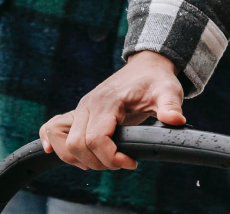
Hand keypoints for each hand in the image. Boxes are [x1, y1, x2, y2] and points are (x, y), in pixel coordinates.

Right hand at [39, 52, 184, 170]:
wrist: (145, 67)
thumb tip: (176, 120)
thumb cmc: (155, 80)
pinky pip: (54, 128)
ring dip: (77, 159)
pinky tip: (58, 152)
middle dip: (98, 163)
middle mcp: (88, 105)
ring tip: (102, 161)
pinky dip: (53, 142)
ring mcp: (81, 109)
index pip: (96, 139)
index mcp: (107, 102)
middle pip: (76, 145)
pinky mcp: (80, 113)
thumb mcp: (167, 92)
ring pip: (62, 141)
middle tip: (120, 162)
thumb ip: (170, 107)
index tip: (131, 162)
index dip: (111, 158)